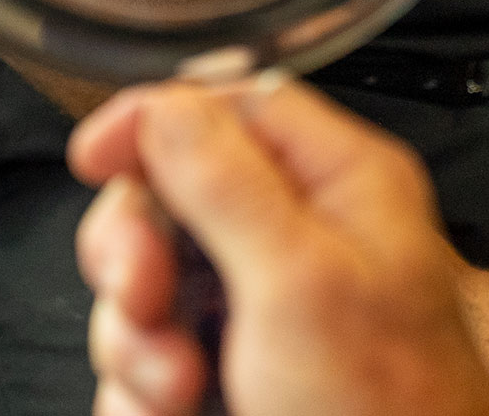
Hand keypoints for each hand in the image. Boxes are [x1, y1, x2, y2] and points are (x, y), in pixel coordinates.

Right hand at [68, 72, 488, 415]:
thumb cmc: (389, 414)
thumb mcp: (299, 282)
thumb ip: (227, 183)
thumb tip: (168, 106)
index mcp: (342, 183)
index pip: (233, 102)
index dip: (156, 119)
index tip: (99, 156)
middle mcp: (305, 234)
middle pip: (175, 194)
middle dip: (139, 253)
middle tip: (144, 297)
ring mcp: (267, 306)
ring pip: (153, 282)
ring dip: (137, 339)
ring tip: (174, 386)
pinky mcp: (238, 367)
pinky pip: (153, 352)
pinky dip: (142, 390)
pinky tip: (167, 413)